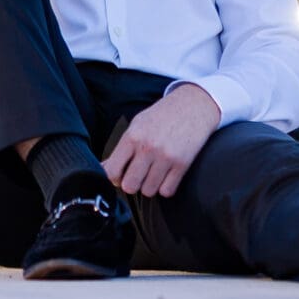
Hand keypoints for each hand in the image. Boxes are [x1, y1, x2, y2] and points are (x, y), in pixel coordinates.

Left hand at [102, 84, 220, 199]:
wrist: (193, 106)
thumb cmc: (162, 116)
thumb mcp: (137, 125)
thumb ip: (122, 148)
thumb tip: (105, 168)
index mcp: (132, 136)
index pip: (112, 170)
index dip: (114, 177)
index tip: (119, 175)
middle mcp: (147, 148)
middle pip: (129, 186)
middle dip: (131, 184)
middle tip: (137, 176)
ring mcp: (165, 157)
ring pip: (148, 191)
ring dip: (149, 186)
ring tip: (153, 173)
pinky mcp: (182, 165)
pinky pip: (167, 191)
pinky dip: (165, 187)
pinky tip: (166, 175)